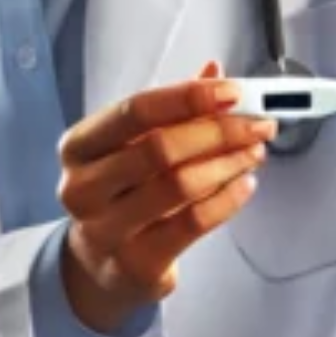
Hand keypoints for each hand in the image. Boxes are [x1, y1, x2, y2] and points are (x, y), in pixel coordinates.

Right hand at [57, 61, 277, 333]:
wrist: (100, 263)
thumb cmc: (122, 192)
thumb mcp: (135, 145)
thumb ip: (174, 109)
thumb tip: (215, 72)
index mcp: (79, 147)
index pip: (136, 111)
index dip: (188, 98)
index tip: (232, 92)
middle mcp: (82, 188)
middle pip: (160, 148)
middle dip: (218, 131)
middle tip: (257, 124)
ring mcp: (106, 231)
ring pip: (180, 186)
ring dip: (228, 163)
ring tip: (254, 152)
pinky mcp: (136, 264)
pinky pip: (193, 224)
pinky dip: (227, 199)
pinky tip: (244, 184)